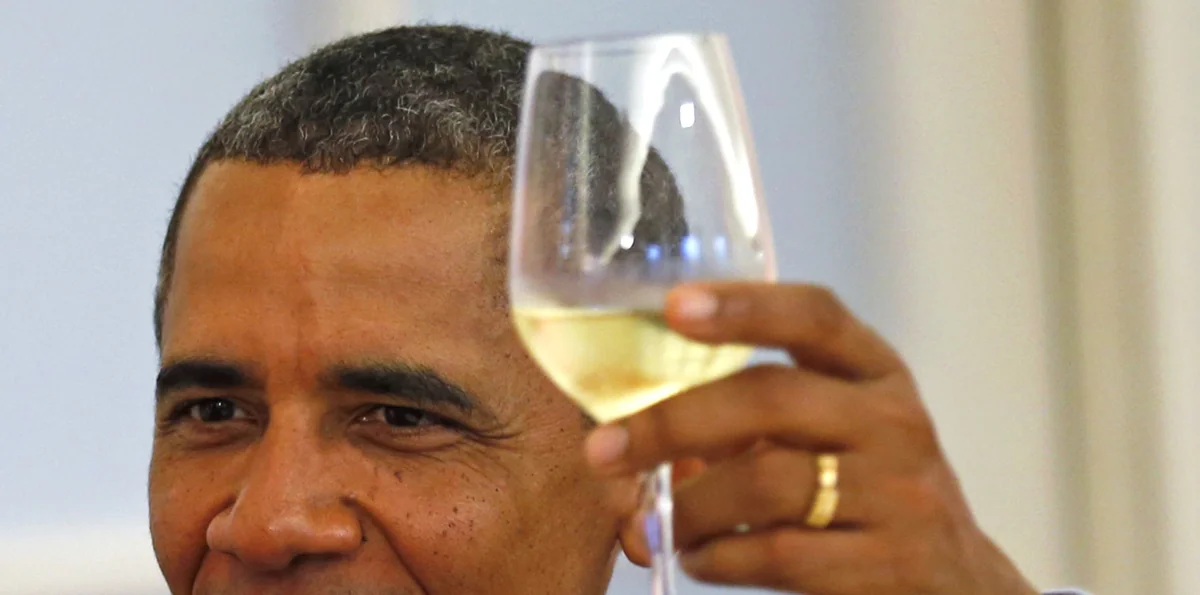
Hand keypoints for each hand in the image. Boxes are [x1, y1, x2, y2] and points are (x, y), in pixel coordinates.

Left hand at [585, 283, 1039, 594]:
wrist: (957, 585)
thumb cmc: (866, 495)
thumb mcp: (833, 437)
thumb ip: (752, 421)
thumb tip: (631, 433)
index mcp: (876, 375)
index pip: (814, 317)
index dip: (744, 304)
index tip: (672, 306)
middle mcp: (895, 423)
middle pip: (771, 398)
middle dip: (672, 421)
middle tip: (602, 450)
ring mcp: (901, 494)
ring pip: (766, 481)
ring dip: (687, 505)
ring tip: (652, 524)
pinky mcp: (893, 563)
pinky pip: (780, 553)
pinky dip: (718, 557)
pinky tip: (698, 558)